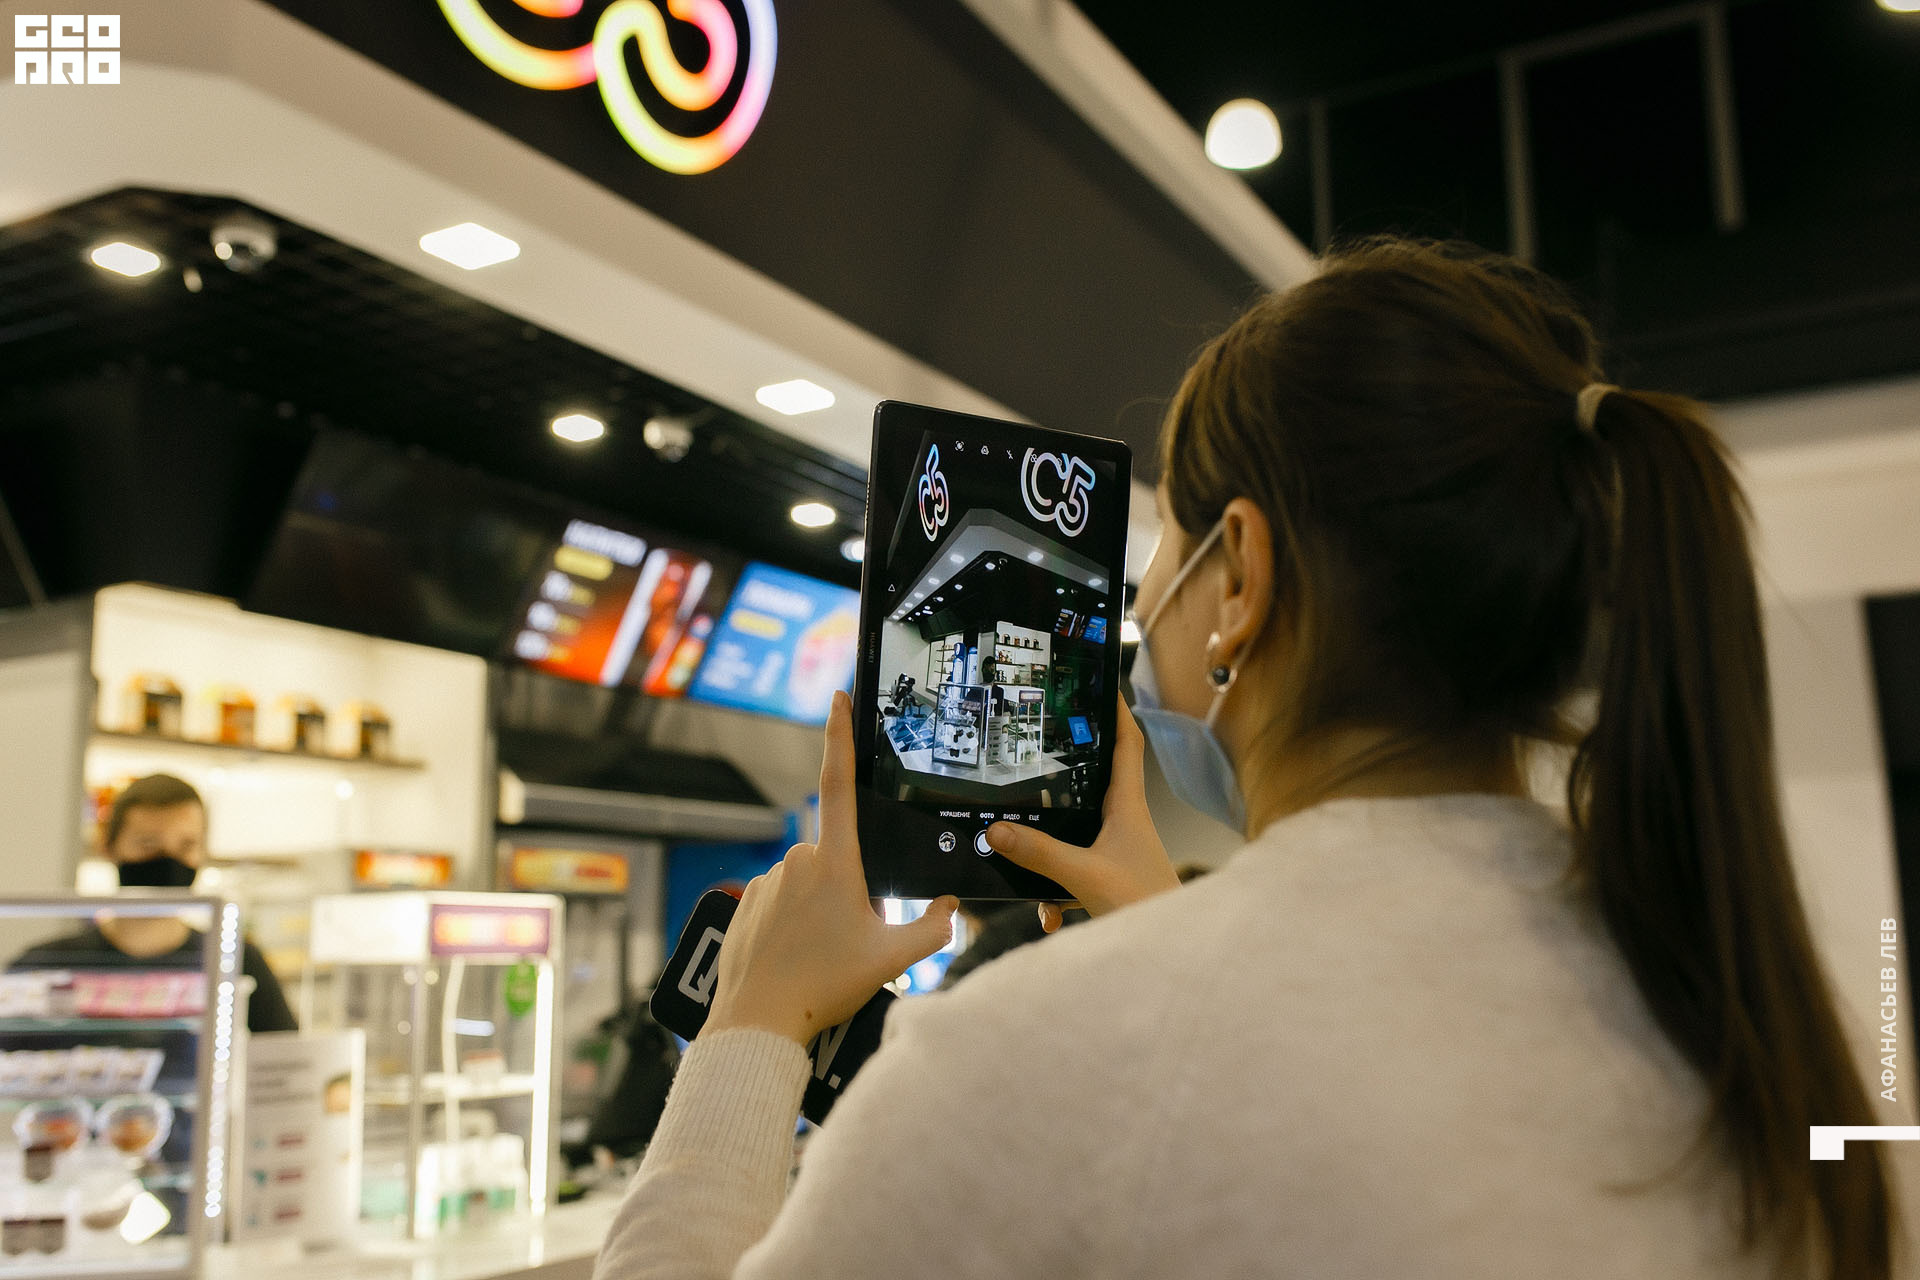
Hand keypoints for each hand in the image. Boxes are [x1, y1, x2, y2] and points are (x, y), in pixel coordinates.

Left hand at [702, 691, 957, 1046]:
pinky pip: (781, 904)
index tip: (839, 697)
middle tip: (854, 940)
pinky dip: (794, 926)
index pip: (839, 784)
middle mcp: (797, 860)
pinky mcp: (745, 904)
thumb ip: (933, 929)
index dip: (840, 736)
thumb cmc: (824, 986)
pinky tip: (796, 961)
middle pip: (838, 859)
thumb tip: (950, 906)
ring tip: (823, 959)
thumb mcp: (892, 960)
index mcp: (835, 863)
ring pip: (809, 884)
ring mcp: (767, 881)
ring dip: (822, 911)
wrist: (757, 1021)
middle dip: (852, 891)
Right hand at [985, 700, 1177, 932]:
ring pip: (1078, 831)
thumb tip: (997, 830)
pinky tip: (1049, 918)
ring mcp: (1119, 849)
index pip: (1126, 745)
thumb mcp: (1083, 876)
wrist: (1170, 947)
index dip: (1115, 713)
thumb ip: (1039, 854)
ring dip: (1051, 847)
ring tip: (1022, 857)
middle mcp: (1125, 822)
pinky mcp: (1111, 875)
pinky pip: (1075, 871)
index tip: (1099, 686)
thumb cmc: (1142, 904)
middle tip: (1039, 748)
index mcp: (1128, 807)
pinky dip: (1057, 892)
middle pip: (1095, 780)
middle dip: (1066, 768)